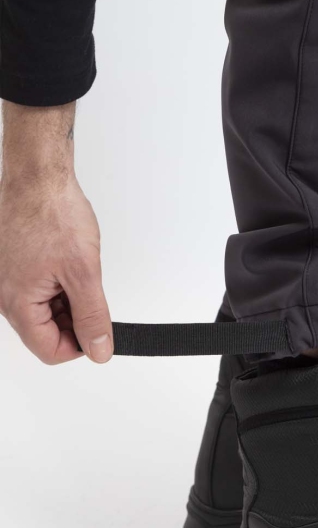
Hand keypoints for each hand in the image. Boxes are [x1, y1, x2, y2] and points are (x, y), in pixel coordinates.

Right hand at [0, 102, 112, 363]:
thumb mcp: (84, 273)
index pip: (50, 351)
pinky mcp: (10, 265)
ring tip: (77, 269)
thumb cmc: (53, 213)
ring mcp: (5, 279)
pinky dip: (57, 282)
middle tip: (89, 288)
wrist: (38, 176)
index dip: (80, 344)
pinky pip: (36, 288)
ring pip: (43, 309)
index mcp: (17, 303)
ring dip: (67, 298)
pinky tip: (67, 261)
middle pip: (45, 331)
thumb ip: (92, 317)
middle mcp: (4, 295)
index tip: (98, 327)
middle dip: (74, 317)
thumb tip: (98, 350)